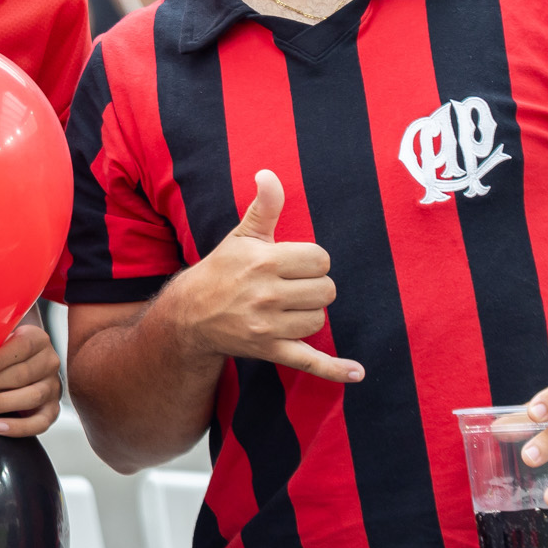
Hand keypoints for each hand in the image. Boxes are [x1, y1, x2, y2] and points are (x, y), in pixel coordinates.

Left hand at [0, 320, 60, 435]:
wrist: (23, 364)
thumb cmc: (3, 351)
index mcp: (37, 339)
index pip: (21, 347)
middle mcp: (49, 362)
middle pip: (22, 374)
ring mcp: (53, 387)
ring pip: (31, 396)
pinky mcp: (52, 409)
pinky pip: (40, 423)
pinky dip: (18, 427)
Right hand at [167, 169, 363, 382]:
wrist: (191, 315)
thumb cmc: (222, 270)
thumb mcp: (241, 236)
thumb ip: (263, 206)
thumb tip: (268, 174)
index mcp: (263, 261)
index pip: (320, 259)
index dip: (312, 261)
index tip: (294, 263)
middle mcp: (266, 294)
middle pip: (326, 289)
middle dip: (314, 287)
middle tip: (291, 286)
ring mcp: (268, 326)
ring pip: (320, 318)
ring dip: (310, 313)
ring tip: (288, 307)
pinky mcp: (270, 350)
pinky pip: (310, 361)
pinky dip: (334, 369)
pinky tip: (357, 373)